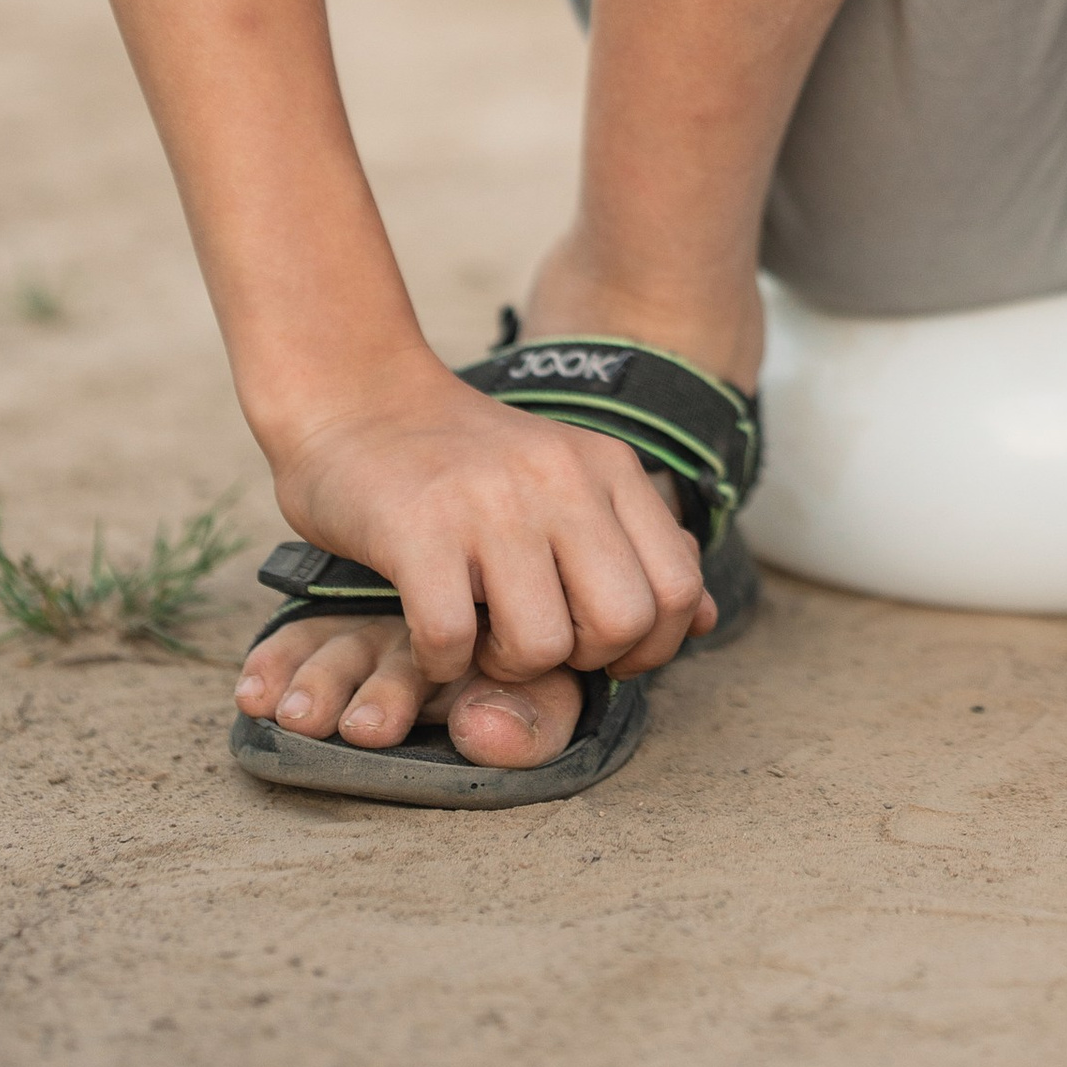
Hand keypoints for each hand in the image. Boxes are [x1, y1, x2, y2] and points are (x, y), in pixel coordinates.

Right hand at [265, 350, 713, 696]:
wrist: (360, 399)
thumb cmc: (466, 462)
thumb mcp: (568, 482)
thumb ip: (637, 546)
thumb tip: (706, 620)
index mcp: (608, 467)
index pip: (679, 587)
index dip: (649, 646)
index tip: (596, 648)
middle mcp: (561, 478)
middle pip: (624, 622)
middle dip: (582, 660)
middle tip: (533, 640)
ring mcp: (491, 501)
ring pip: (544, 644)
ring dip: (505, 667)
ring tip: (478, 634)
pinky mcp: (420, 529)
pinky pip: (453, 642)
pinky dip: (440, 662)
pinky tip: (427, 635)